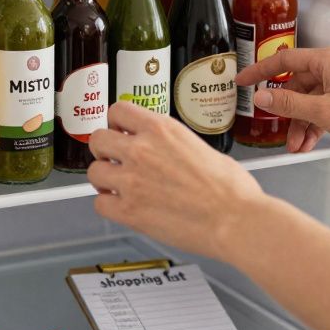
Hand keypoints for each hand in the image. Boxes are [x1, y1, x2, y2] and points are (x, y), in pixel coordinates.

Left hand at [87, 101, 264, 262]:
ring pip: (93, 171)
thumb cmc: (231, 189)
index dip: (116, 122)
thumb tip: (166, 150)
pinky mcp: (129, 210)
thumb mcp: (201, 146)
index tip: (119, 130)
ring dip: (104, 178)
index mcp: (162, 129)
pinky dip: (108, 205)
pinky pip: (99, 203)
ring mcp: (132, 180)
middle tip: (114, 159)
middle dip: (105, 149)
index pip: (117, 110)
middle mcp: (142, 150)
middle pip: (98, 138)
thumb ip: (173, 144)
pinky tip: (122, 206)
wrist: (235, 219)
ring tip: (118, 185)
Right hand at [234, 46, 329, 158]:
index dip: (260, 71)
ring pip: (311, 101)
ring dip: (301, 123)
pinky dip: (315, 125)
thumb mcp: (323, 111)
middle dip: (286, 112)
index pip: (284, 60)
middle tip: (276, 129)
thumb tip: (262, 98)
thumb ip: (289, 104)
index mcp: (329, 60)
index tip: (243, 80)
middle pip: (298, 85)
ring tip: (296, 145)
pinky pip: (324, 109)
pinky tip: (309, 142)